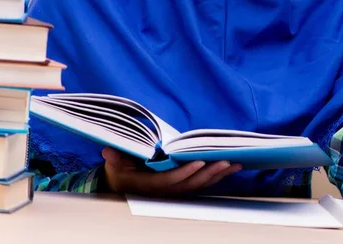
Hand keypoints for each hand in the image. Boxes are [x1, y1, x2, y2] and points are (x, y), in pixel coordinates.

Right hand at [102, 146, 241, 196]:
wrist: (121, 185)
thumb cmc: (119, 171)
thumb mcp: (114, 165)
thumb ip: (115, 159)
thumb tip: (109, 151)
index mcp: (149, 185)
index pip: (170, 180)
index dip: (185, 172)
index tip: (199, 161)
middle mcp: (165, 191)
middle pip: (190, 185)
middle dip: (209, 173)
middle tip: (226, 161)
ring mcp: (175, 191)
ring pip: (198, 186)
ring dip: (217, 176)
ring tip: (234, 163)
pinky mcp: (182, 188)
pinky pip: (200, 184)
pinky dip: (215, 177)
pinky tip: (229, 168)